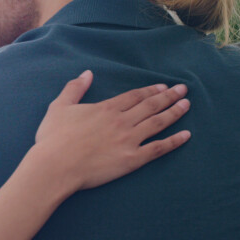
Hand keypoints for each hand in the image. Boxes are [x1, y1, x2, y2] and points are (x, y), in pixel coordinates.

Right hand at [31, 70, 190, 192]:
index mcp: (106, 108)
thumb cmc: (53, 138)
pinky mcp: (132, 160)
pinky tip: (186, 135)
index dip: (150, 90)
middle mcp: (122, 121)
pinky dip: (174, 141)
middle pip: (151, 106)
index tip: (163, 87)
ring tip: (186, 105)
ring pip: (158, 123)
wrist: (55, 166)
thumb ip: (74, 88)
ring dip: (174, 112)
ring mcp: (129, 140)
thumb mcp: (59, 107)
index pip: (135, 96)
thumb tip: (87, 73)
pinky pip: (158, 148)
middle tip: (183, 90)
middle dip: (169, 97)